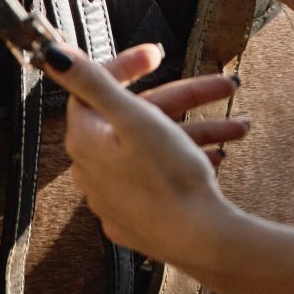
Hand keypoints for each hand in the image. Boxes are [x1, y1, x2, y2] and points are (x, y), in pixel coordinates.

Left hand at [40, 42, 250, 266]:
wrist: (198, 239)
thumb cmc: (167, 177)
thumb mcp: (134, 117)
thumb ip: (93, 81)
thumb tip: (52, 54)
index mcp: (86, 140)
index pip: (95, 88)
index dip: (127, 65)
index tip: (157, 54)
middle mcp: (93, 168)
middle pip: (138, 115)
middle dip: (187, 98)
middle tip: (223, 86)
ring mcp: (116, 194)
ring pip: (157, 145)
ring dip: (202, 129)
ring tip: (241, 126)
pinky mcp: (139, 213)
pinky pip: (162, 173)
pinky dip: (190, 158)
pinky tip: (219, 155)